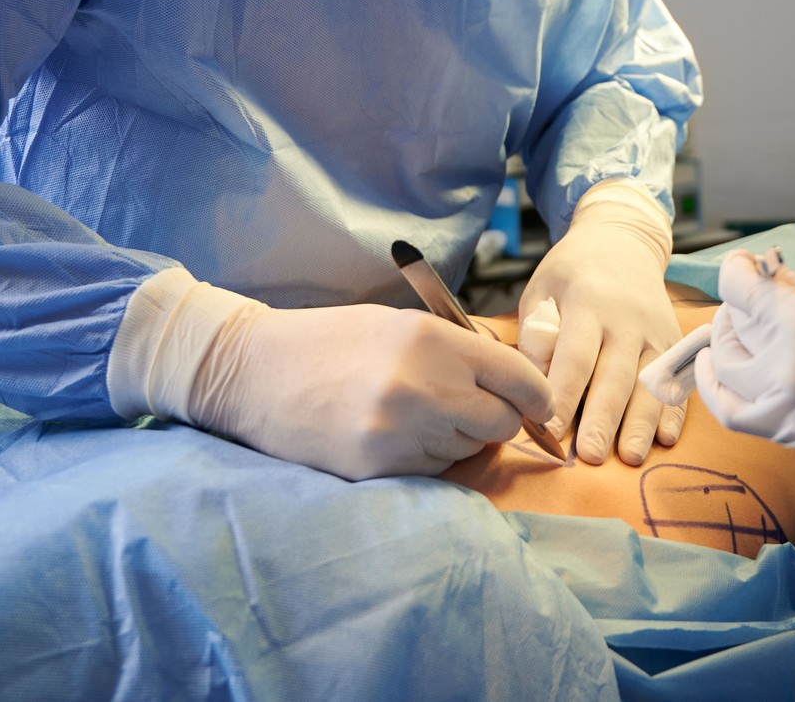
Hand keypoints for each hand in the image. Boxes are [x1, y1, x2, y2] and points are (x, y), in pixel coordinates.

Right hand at [108, 271, 553, 480]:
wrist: (254, 372)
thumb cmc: (332, 341)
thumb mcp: (402, 325)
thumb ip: (458, 351)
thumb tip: (514, 384)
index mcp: (433, 340)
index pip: (517, 378)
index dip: (537, 397)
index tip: (540, 407)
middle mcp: (423, 387)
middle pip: (500, 424)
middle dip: (496, 421)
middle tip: (470, 410)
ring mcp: (399, 432)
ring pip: (465, 451)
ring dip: (455, 439)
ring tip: (414, 415)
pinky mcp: (376, 467)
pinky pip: (430, 470)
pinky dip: (424, 457)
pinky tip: (392, 434)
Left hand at [519, 181, 684, 465]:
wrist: (624, 242)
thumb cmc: (572, 274)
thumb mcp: (541, 291)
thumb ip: (536, 337)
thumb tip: (533, 386)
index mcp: (588, 303)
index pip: (576, 356)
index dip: (565, 394)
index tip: (551, 429)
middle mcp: (627, 320)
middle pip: (616, 375)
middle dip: (604, 418)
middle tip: (591, 455)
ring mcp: (656, 331)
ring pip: (650, 382)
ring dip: (642, 422)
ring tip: (631, 456)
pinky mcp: (674, 342)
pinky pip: (677, 380)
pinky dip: (674, 410)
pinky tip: (666, 438)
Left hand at [695, 250, 794, 484]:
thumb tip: (766, 281)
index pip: (736, 288)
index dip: (738, 270)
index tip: (749, 265)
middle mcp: (784, 367)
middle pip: (730, 330)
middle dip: (736, 306)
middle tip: (753, 296)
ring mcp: (787, 409)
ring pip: (725, 375)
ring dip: (724, 348)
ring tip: (739, 333)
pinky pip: (738, 415)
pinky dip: (722, 392)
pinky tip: (722, 374)